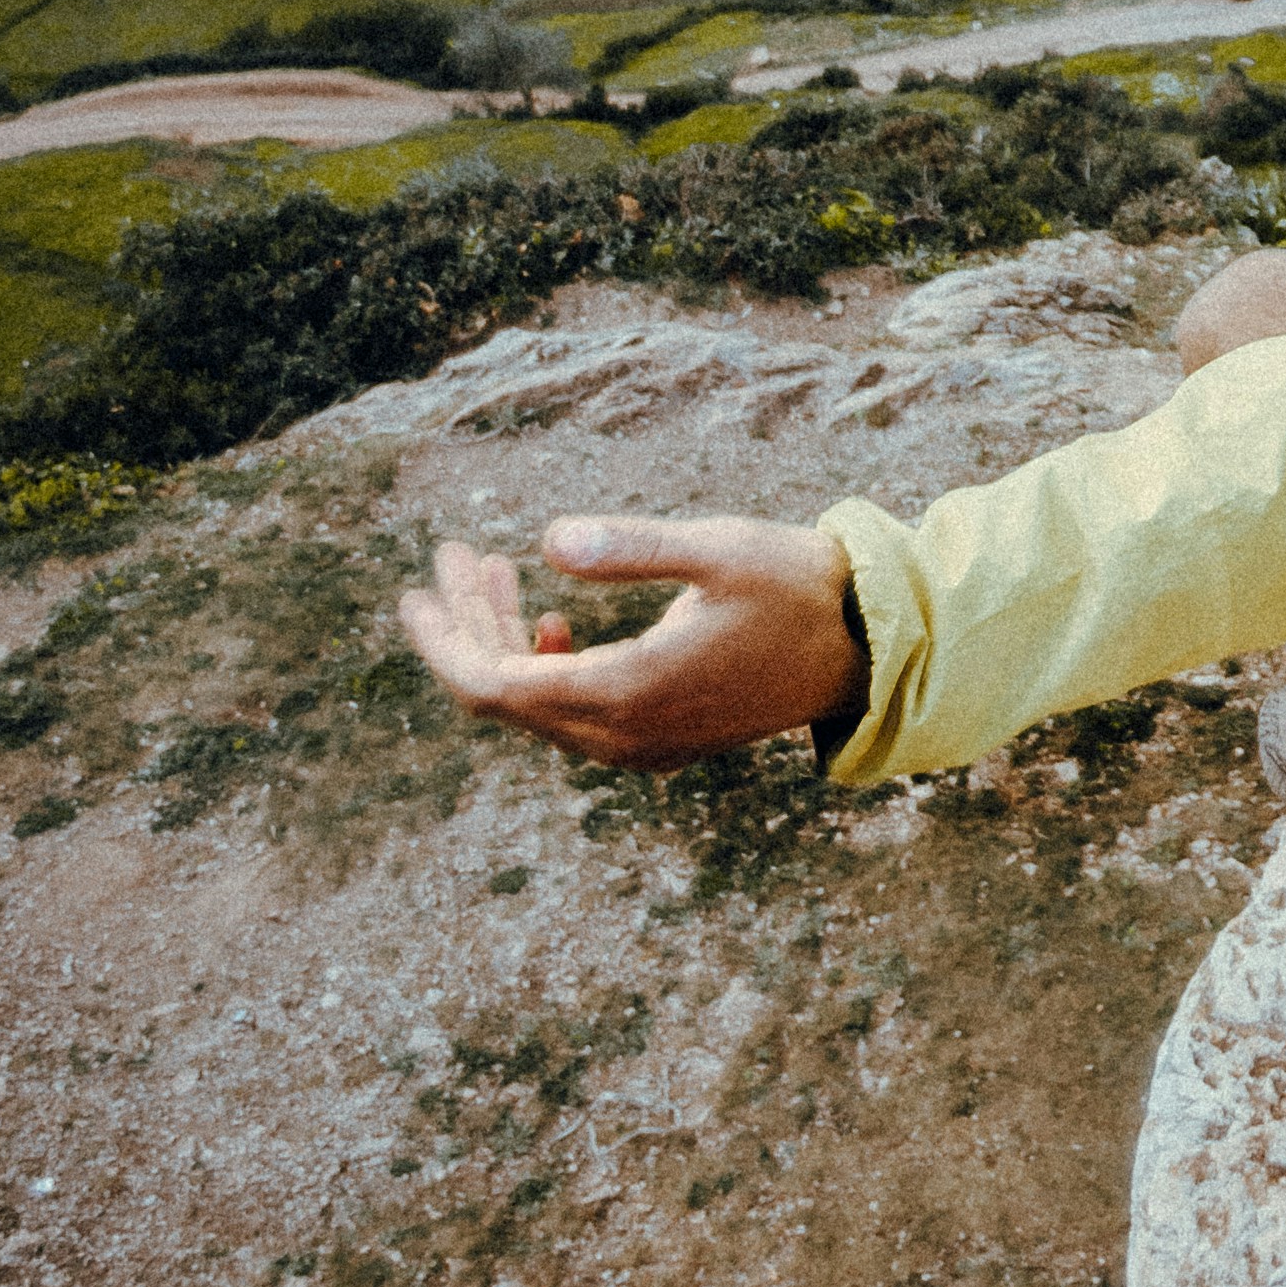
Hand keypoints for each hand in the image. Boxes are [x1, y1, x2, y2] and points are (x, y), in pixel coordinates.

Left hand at [397, 516, 862, 769]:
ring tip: (491, 568)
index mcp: (626, 695)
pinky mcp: (658, 740)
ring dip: (506, 638)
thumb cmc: (796, 587)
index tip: (420, 586)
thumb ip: (630, 547)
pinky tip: (550, 620)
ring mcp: (640, 747)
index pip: (494, 685)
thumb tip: (545, 539)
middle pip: (505, 695)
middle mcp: (622, 737)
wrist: (864, 649)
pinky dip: (545, 665)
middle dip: (469, 625)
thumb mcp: (717, 548)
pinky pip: (572, 716)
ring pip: (537, 704)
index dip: (446, 638)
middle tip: (453, 556)